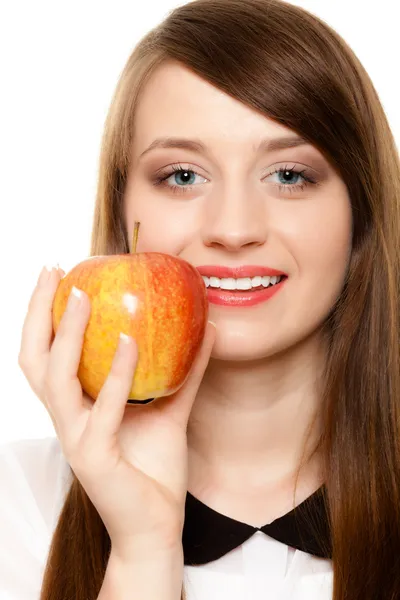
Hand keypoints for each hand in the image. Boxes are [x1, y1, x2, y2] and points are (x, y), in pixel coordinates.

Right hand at [18, 265, 215, 559]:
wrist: (156, 526)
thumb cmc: (154, 468)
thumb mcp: (171, 409)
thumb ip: (187, 371)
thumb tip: (210, 328)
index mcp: (77, 406)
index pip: (46, 354)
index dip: (45, 316)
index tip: (59, 275)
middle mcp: (67, 419)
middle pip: (34, 360)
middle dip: (38, 314)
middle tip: (54, 273)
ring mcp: (77, 438)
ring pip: (57, 380)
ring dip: (68, 335)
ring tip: (84, 296)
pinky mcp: (95, 456)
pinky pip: (104, 408)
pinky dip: (117, 373)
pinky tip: (131, 341)